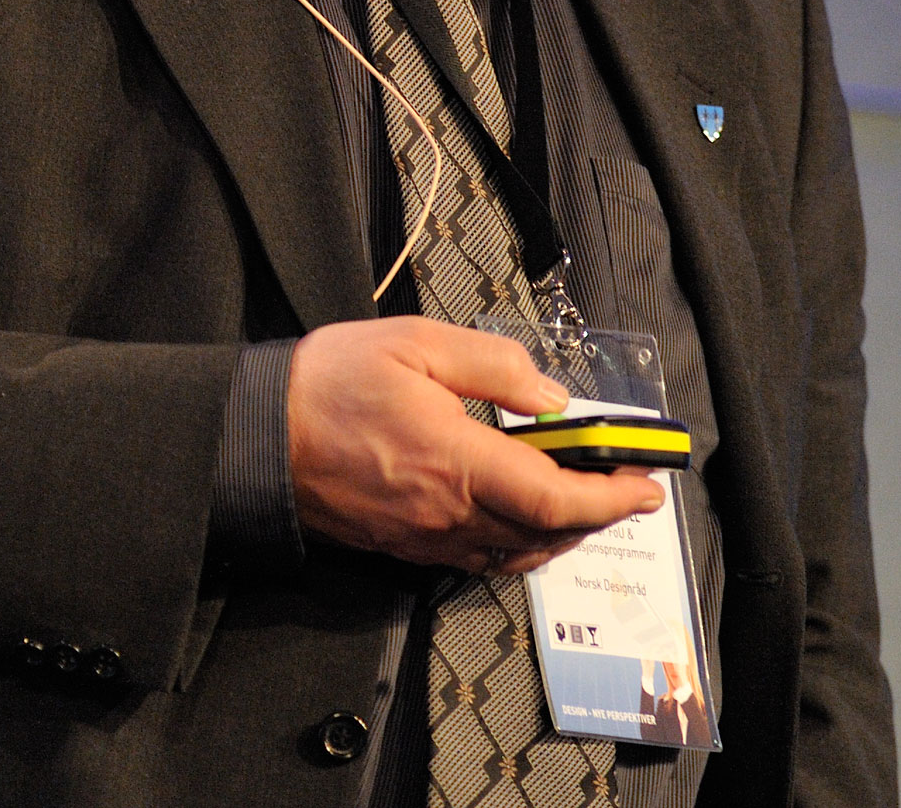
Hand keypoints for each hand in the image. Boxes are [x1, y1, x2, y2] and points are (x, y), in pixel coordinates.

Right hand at [286, 317, 663, 573]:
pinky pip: (477, 558)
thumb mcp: (416, 343)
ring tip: (583, 501)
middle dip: (597, 515)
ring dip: (559, 533)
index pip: (556, 499)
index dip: (610, 498)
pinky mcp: (404, 545)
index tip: (645, 485)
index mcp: (457, 462)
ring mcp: (424, 537)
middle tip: (625, 488)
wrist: (255, 436)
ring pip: (514, 554)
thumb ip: (493, 366)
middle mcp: (447, 513)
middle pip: (545, 534)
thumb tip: (549, 396)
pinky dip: (515, 543)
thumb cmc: (328, 384)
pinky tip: (520, 516)